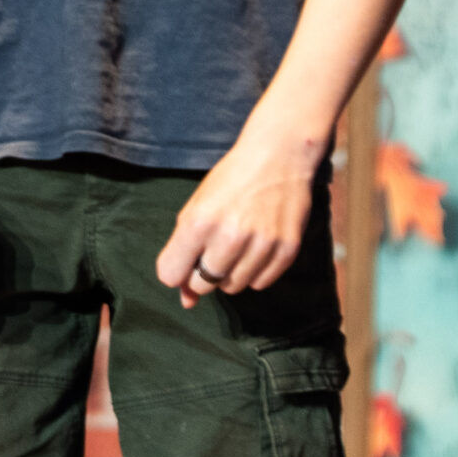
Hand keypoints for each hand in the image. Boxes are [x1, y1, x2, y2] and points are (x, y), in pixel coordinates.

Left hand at [154, 115, 325, 308]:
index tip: (185, 258)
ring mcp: (261, 244)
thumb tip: (186, 301)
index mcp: (199, 222)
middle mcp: (230, 236)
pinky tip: (257, 245)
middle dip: (203, 272)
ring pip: (233, 287)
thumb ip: (184, 252)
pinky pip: (261, 283)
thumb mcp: (197, 207)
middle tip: (215, 247)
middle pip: (203, 285)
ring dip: (230, 272)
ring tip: (238, 243)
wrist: (279, 155)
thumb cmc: (231, 180)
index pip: (171, 275)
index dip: (176, 270)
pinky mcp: (286, 250)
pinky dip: (255, 271)